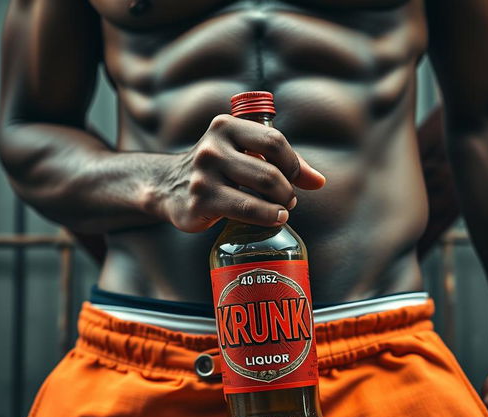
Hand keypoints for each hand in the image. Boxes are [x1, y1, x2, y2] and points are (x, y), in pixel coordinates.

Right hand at [162, 114, 325, 231]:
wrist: (168, 187)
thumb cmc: (216, 170)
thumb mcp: (243, 154)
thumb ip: (280, 161)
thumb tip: (319, 181)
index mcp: (225, 126)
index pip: (273, 140)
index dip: (293, 163)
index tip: (297, 178)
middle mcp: (213, 147)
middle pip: (270, 169)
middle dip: (287, 189)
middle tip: (288, 199)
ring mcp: (204, 175)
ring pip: (261, 190)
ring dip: (280, 204)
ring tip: (281, 210)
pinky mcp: (201, 201)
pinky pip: (246, 210)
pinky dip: (267, 217)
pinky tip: (273, 219)